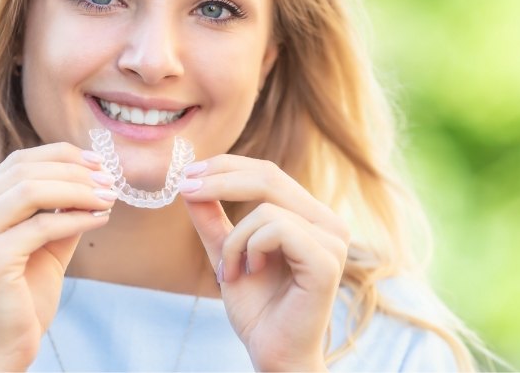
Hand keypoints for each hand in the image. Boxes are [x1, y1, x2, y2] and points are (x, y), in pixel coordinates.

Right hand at [0, 143, 116, 370]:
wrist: (1, 351)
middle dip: (74, 171)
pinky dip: (77, 218)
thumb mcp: (44, 243)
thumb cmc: (22, 296)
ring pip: (31, 190)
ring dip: (78, 190)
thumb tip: (95, 178)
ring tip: (108, 197)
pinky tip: (100, 219)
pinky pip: (42, 225)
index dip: (61, 156)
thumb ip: (60, 209)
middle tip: (109, 180)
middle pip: (24, 170)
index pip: (17, 162)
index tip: (97, 162)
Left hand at [180, 156, 349, 371]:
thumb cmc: (257, 307)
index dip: (227, 166)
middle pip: (269, 176)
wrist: (273, 353)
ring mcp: (332, 240)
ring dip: (234, 239)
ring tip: (230, 271)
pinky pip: (276, 229)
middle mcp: (327, 222)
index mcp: (309, 216)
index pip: (267, 173)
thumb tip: (189, 183)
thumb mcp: (226, 252)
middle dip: (220, 179)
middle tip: (186, 189)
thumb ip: (212, 219)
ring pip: (266, 207)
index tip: (188, 173)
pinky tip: (250, 272)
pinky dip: (250, 248)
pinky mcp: (327, 260)